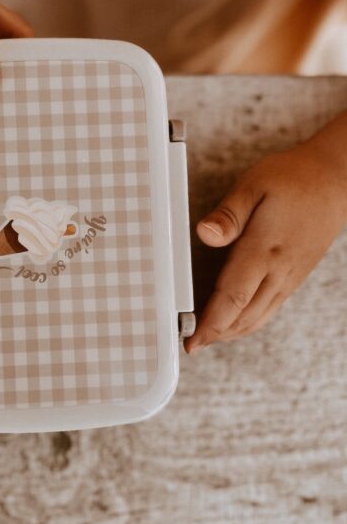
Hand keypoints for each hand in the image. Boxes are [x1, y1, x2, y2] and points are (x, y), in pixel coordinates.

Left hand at [184, 138, 346, 352]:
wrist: (336, 179)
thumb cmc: (293, 178)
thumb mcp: (254, 185)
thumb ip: (228, 214)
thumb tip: (205, 234)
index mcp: (264, 250)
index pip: (233, 299)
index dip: (210, 325)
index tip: (192, 341)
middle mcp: (279, 271)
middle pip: (244, 317)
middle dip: (216, 335)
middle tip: (191, 344)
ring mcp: (290, 277)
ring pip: (258, 318)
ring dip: (232, 332)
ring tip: (207, 338)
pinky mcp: (295, 276)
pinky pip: (269, 309)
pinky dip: (248, 322)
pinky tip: (234, 321)